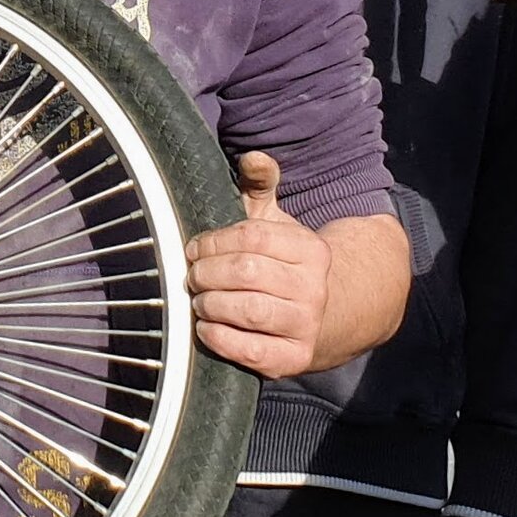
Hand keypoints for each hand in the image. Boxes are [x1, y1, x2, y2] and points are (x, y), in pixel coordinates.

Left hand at [186, 154, 335, 377]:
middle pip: (246, 273)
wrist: (324, 317)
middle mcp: (314, 287)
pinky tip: (206, 328)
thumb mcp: (274, 223)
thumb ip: (260, 187)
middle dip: (206, 273)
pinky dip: (220, 338)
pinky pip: (251, 350)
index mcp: (310, 249)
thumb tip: (253, 158)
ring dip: (210, 304)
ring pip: (248, 310)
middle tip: (192, 276)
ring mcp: (307, 325)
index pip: (251, 237)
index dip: (213, 242)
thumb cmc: (281, 266)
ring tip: (199, 300)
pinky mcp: (295, 359)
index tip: (194, 248)